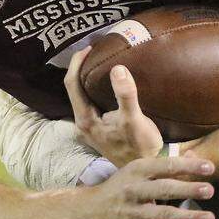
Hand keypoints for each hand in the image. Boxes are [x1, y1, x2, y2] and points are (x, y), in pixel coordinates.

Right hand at [61, 154, 216, 218]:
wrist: (86, 213)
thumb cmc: (119, 188)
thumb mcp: (136, 172)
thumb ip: (164, 166)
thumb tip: (194, 157)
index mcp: (137, 170)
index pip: (165, 165)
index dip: (188, 166)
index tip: (209, 167)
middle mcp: (134, 190)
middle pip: (165, 189)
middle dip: (188, 189)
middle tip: (210, 190)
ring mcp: (133, 213)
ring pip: (164, 215)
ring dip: (188, 217)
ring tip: (210, 218)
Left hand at [65, 46, 164, 166]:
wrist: (146, 171)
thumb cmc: (140, 147)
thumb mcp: (134, 121)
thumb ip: (125, 95)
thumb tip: (117, 68)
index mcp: (85, 119)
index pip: (72, 84)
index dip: (77, 62)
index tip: (90, 46)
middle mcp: (83, 122)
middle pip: (74, 88)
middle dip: (82, 66)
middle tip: (96, 49)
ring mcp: (91, 126)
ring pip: (83, 94)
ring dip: (89, 76)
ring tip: (102, 60)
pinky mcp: (100, 127)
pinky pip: (92, 100)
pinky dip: (97, 86)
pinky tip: (109, 81)